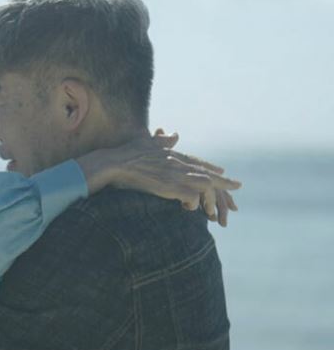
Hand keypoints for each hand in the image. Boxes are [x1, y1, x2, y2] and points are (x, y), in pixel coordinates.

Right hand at [91, 130, 241, 226]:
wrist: (113, 163)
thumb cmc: (125, 153)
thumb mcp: (146, 142)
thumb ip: (163, 140)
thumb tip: (175, 134)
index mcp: (173, 155)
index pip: (199, 162)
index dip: (213, 169)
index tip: (225, 174)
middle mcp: (178, 163)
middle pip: (208, 175)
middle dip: (225, 185)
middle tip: (236, 193)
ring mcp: (175, 175)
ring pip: (205, 186)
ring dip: (211, 200)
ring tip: (214, 214)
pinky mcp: (169, 187)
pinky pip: (192, 197)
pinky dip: (193, 204)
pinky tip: (189, 209)